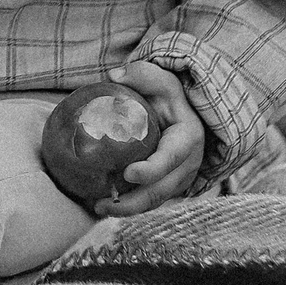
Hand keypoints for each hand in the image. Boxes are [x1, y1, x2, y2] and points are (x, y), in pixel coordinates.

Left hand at [92, 59, 204, 215]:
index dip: (151, 170)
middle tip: (101, 204)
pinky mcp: (168, 186)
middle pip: (161, 190)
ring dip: (128, 210)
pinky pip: (150, 200)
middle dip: (132, 202)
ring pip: (155, 201)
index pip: (170, 158)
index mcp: (188, 138)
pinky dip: (130, 206)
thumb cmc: (168, 96)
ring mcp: (179, 179)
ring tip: (97, 208)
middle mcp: (188, 164)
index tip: (128, 173)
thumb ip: (140, 75)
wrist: (184, 114)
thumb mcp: (160, 79)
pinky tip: (105, 204)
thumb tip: (113, 76)